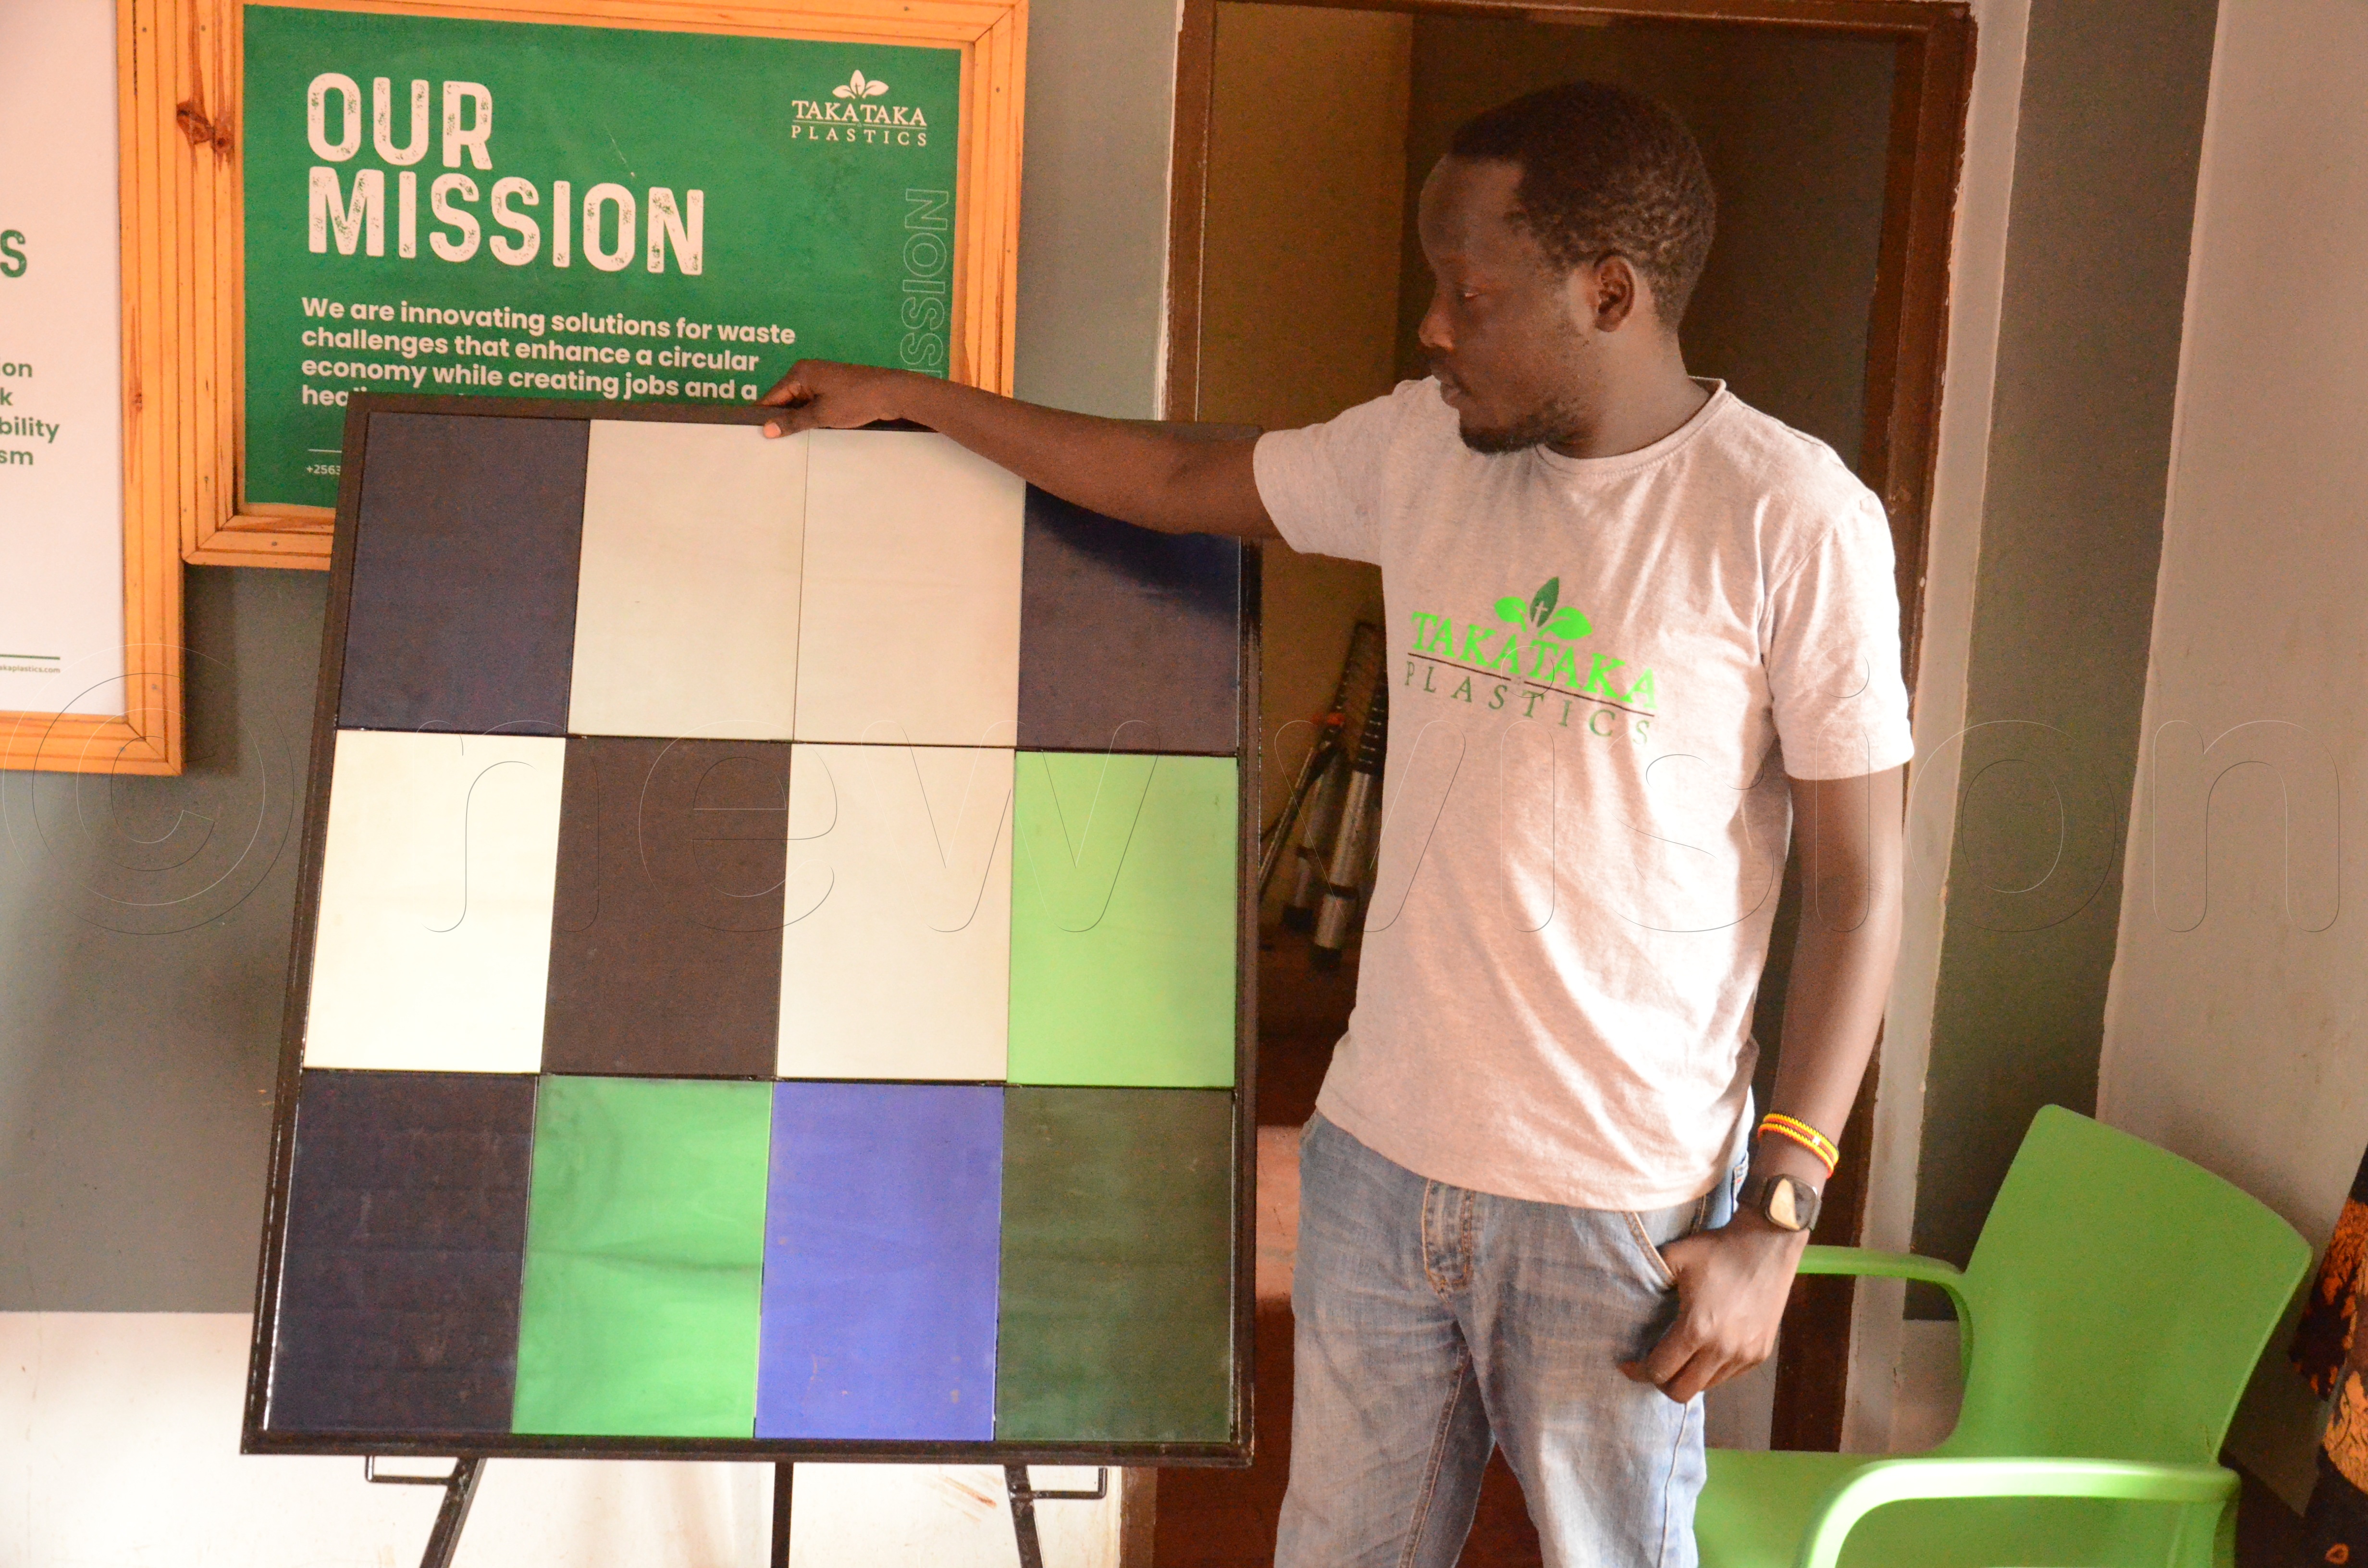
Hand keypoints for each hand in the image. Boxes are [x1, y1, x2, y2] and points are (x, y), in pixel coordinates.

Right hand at [758, 360, 909, 436]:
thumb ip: (793, 422)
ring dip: (796, 418)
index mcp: (800, 373)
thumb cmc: (855, 401)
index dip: (762, 414)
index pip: (772, 396)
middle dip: (779, 418)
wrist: (892, 393)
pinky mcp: (835, 387)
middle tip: (770, 443)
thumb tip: (766, 429)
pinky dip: (810, 415)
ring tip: (786, 441)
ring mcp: (822, 379)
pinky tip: (808, 431)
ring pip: (800, 402)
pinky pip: (814, 402)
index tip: (752, 433)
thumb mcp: (821, 414)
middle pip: (785, 398)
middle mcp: (808, 372)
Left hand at [1620, 1215, 1804, 1402]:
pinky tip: (1703, 1351)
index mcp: (1697, 1329)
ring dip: (1687, 1377)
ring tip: (1678, 1358)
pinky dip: (1711, 1371)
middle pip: (1681, 1391)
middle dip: (1661, 1383)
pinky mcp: (1760, 1353)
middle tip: (1653, 1365)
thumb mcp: (1673, 1257)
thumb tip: (1627, 1294)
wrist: (1767, 1244)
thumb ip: (1648, 1279)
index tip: (1628, 1365)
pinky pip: (1728, 1376)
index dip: (1638, 1371)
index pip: (1660, 1370)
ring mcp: (1744, 1355)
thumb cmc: (1718, 1250)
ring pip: (1706, 1387)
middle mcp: (1722, 1350)